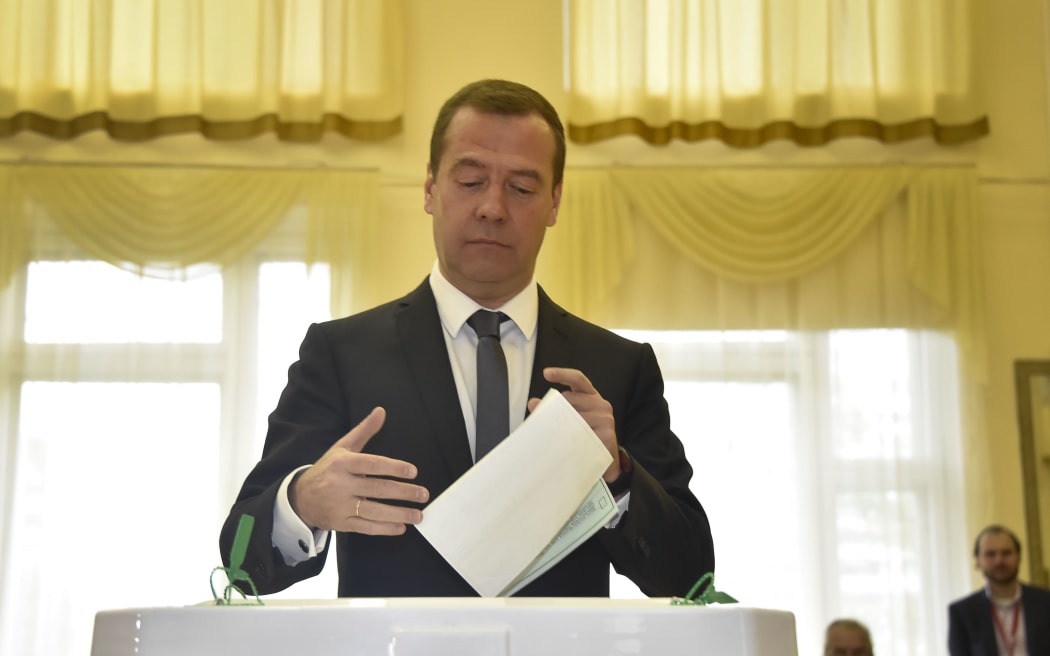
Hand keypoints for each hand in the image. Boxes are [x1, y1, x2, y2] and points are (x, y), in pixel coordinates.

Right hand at [291, 407, 428, 534]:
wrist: (300, 497)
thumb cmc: (327, 470)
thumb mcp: (342, 447)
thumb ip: (364, 431)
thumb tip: (381, 411)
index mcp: (342, 463)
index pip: (372, 464)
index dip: (393, 468)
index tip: (412, 471)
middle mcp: (340, 484)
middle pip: (377, 489)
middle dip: (403, 492)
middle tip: (422, 494)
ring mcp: (340, 506)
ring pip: (374, 511)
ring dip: (399, 514)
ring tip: (418, 515)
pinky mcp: (341, 524)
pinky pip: (366, 527)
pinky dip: (384, 529)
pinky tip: (401, 527)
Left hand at [528, 367, 620, 482]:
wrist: (604, 463)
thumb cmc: (584, 438)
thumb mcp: (569, 419)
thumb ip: (553, 409)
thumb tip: (533, 403)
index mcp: (591, 397)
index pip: (578, 380)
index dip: (562, 374)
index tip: (546, 374)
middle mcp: (601, 404)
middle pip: (568, 398)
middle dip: (552, 408)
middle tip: (545, 423)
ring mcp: (605, 419)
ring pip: (571, 417)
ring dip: (561, 427)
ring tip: (560, 438)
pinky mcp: (606, 435)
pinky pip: (581, 434)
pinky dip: (572, 439)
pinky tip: (569, 445)